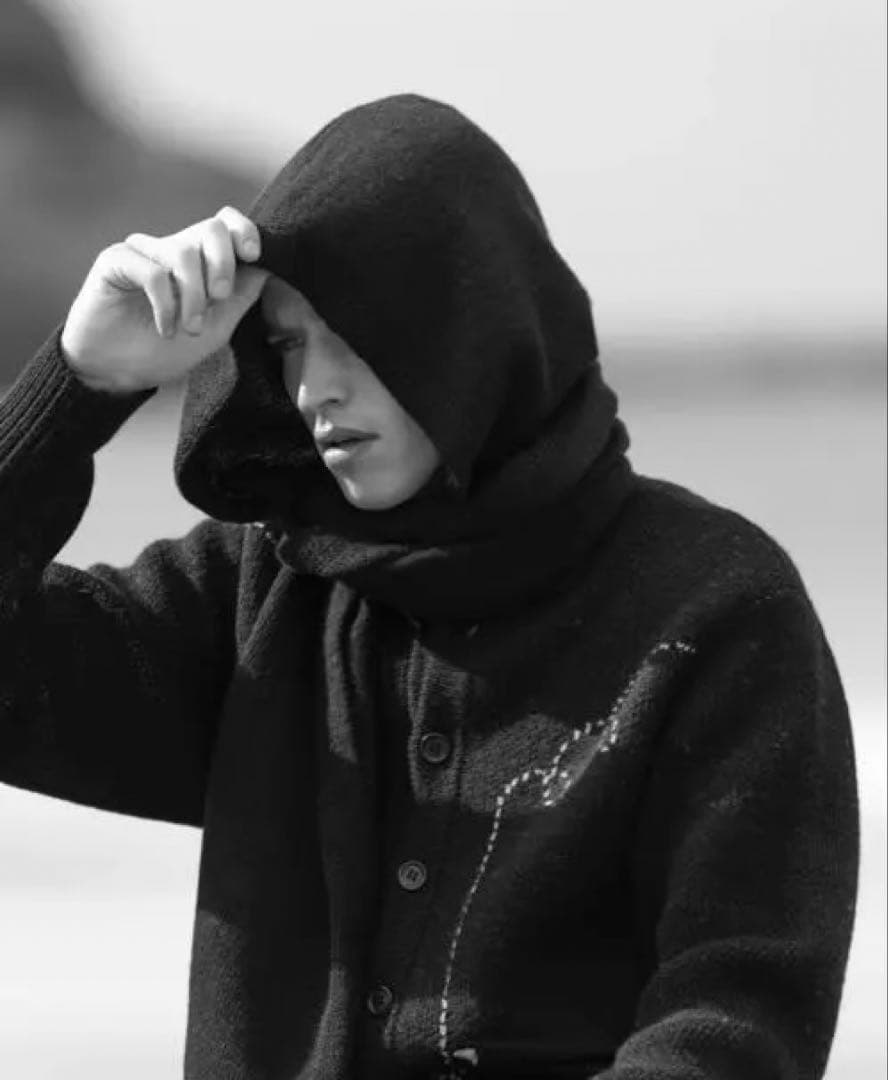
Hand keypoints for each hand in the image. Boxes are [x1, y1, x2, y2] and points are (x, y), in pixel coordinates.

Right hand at [60, 206, 268, 393]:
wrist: (117, 374)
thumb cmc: (164, 351)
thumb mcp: (217, 328)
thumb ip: (241, 298)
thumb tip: (267, 270)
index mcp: (200, 260)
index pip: (225, 223)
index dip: (244, 230)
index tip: (252, 255)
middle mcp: (172, 249)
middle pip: (211, 228)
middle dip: (223, 266)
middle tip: (219, 299)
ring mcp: (144, 252)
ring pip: (183, 252)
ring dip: (193, 296)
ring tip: (189, 327)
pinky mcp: (116, 261)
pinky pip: (152, 272)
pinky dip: (165, 305)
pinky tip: (164, 328)